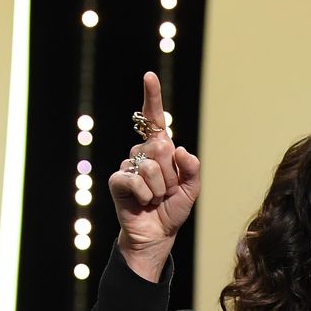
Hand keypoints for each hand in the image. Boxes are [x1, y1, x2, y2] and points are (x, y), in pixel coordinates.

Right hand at [108, 71, 201, 278]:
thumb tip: (181, 150)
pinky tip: (143, 202)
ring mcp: (129, 166)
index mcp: (160, 150)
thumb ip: (192, 169)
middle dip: (172, 174)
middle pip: (161, 147)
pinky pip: (136, 180)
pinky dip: (146, 195)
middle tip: (168, 190)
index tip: (149, 76)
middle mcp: (142, 154)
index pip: (155, 120)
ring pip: (151, 167)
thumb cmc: (172, 209)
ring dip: (161, 188)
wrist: (157, 234)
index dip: (152, 98)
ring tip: (156, 198)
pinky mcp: (118, 181)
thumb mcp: (192, 189)